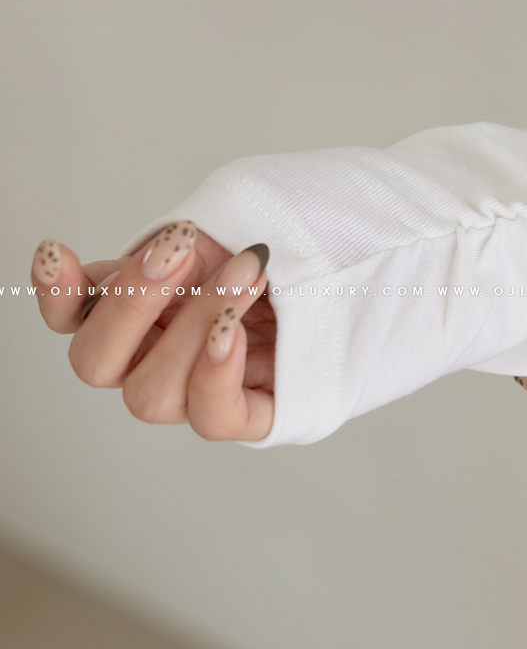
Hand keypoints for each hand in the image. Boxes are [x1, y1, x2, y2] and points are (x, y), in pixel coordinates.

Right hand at [32, 222, 275, 439]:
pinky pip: (213, 419)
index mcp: (135, 312)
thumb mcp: (218, 229)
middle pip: (94, 364)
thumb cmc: (278, 253)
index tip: (57, 251)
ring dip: (193, 325)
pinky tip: (233, 331)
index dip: (54, 295)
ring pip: (149, 394)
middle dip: (129, 306)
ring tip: (244, 273)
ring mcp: (194, 393)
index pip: (70, 318)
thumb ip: (173, 246)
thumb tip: (155, 259)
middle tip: (177, 251)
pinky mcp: (249, 416)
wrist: (349, 270)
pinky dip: (215, 375)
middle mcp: (152, 360)